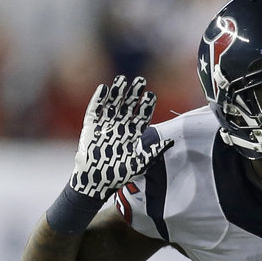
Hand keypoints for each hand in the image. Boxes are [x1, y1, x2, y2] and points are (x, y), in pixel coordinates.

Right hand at [69, 75, 172, 198]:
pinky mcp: (91, 127)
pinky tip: (104, 88)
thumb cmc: (119, 174)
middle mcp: (120, 126)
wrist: (95, 181)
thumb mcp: (140, 163)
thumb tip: (171, 142)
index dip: (146, 105)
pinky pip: (95, 110)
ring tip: (123, 79)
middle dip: (134, 93)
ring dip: (117, 92)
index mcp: (133, 133)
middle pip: (129, 106)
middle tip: (141, 80)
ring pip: (113, 104)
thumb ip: (154, 152)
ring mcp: (105, 125)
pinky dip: (99, 99)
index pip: (142, 115)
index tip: (151, 95)